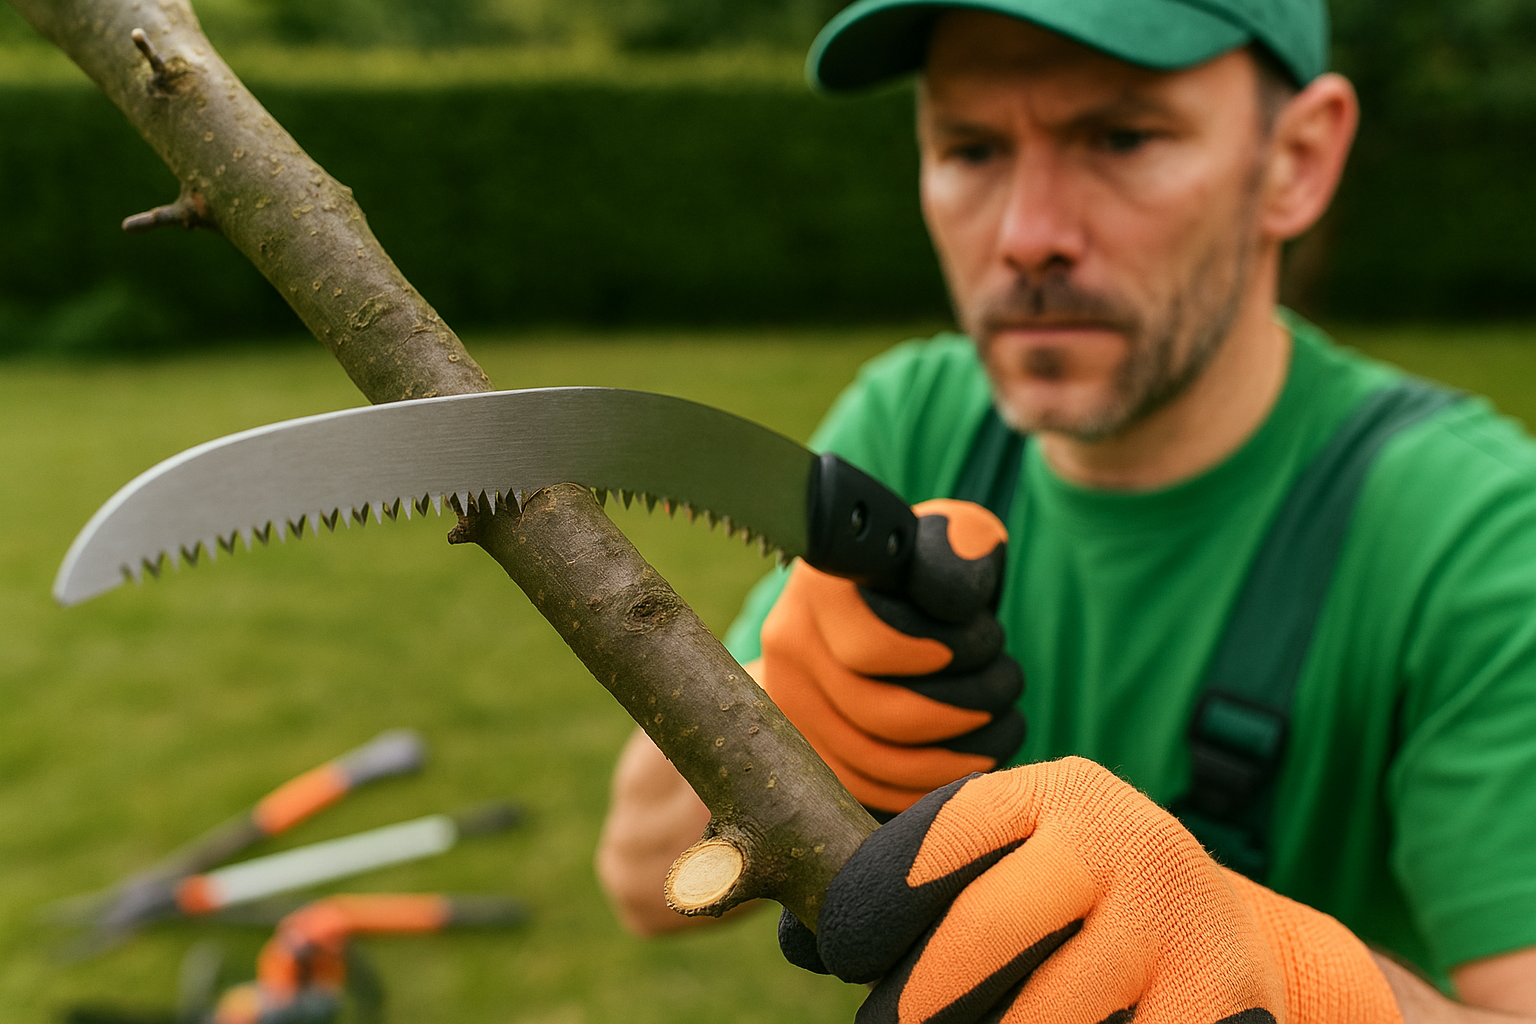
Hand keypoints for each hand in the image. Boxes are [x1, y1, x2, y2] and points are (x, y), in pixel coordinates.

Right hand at [757, 499, 1024, 815]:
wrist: (873, 607)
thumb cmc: (926, 571)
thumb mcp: (952, 538)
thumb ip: (964, 546)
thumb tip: (953, 597)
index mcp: (822, 586)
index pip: (868, 643)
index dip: (931, 656)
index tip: (970, 647)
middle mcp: (789, 645)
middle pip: (878, 713)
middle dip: (966, 707)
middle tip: (1008, 683)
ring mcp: (790, 705)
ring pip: (876, 762)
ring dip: (958, 754)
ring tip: (1002, 721)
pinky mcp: (807, 753)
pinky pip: (868, 792)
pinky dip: (929, 788)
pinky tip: (973, 762)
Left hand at [780, 758, 1402, 1023]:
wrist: (1231, 940)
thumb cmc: (1077, 905)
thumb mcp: (1016, 863)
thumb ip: (921, 884)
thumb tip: (798, 935)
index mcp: (1059, 795)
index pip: (951, 832)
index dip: (886, 893)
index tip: (846, 949)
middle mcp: (1123, 842)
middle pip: (991, 928)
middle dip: (925, 992)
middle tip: (889, 1023)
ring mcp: (1176, 925)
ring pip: (1048, 1013)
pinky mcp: (1218, 1004)